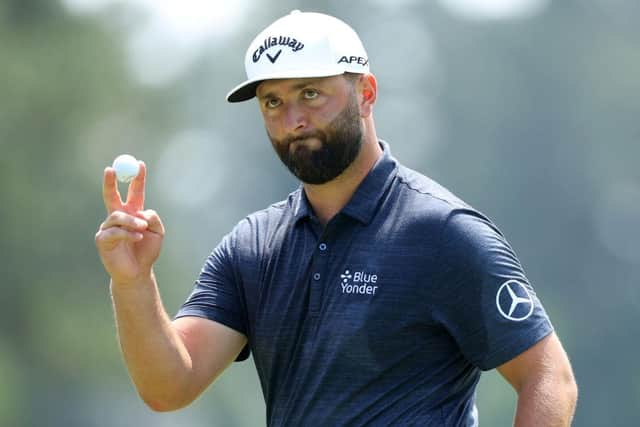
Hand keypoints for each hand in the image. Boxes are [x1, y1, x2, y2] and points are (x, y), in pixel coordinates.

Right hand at [95, 162, 164, 284]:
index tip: (140, 164)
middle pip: (111, 195)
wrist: (138, 272)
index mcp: (133, 212)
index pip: (134, 192)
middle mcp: (118, 217)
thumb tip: (142, 211)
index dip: (137, 179)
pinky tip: (136, 238)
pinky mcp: (102, 239)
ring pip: (118, 215)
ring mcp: (108, 227)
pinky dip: (128, 233)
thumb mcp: (158, 232)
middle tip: (110, 169)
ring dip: (132, 221)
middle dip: (109, 181)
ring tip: (142, 229)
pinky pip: (114, 231)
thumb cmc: (147, 251)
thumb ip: (153, 218)